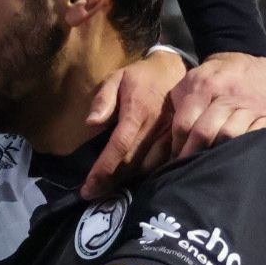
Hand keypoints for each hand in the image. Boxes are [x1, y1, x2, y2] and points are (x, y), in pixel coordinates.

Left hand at [80, 49, 182, 198]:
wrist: (175, 68)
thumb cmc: (140, 76)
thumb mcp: (117, 78)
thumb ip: (103, 100)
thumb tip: (91, 123)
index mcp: (137, 112)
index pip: (118, 147)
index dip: (103, 170)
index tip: (88, 187)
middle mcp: (155, 127)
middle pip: (132, 163)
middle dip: (110, 182)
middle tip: (93, 195)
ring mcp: (169, 134)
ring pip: (149, 167)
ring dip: (128, 182)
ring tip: (108, 193)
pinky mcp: (177, 139)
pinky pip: (163, 163)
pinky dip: (147, 175)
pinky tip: (133, 182)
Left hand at [168, 51, 265, 160]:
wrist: (245, 60)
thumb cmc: (210, 79)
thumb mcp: (188, 84)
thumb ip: (177, 108)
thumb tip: (166, 142)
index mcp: (203, 87)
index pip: (185, 123)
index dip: (176, 145)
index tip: (172, 158)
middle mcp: (227, 96)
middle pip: (205, 131)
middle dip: (191, 153)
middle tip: (185, 167)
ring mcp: (249, 106)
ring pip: (229, 136)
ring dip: (215, 154)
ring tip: (206, 165)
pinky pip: (254, 137)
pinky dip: (240, 149)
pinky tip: (229, 158)